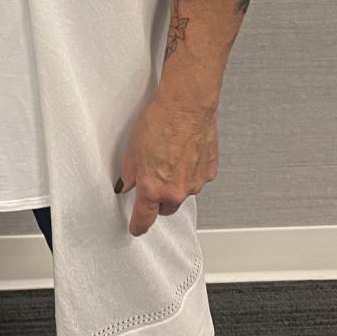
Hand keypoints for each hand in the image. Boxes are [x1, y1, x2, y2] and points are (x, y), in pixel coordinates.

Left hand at [114, 94, 218, 236]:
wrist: (186, 107)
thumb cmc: (160, 123)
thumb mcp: (132, 150)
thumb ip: (130, 174)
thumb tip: (127, 184)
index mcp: (153, 188)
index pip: (144, 219)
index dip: (138, 225)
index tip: (136, 228)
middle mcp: (176, 191)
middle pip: (165, 208)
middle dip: (158, 200)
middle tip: (152, 179)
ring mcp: (195, 183)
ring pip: (182, 192)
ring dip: (175, 183)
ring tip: (169, 158)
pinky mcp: (208, 172)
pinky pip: (196, 179)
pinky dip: (189, 171)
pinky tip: (184, 153)